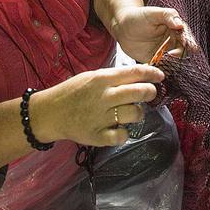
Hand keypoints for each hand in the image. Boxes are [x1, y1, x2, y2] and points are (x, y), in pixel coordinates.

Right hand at [30, 64, 165, 146]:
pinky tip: (118, 129)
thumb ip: (113, 78)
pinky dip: (124, 133)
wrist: (49, 113)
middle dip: (150, 93)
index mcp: (101, 79)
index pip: (134, 72)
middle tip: (148, 94)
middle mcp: (103, 97)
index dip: (152, 74)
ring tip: (131, 113)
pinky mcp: (97, 136)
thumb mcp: (91, 77)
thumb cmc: (72, 93)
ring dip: (138, 113)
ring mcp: (101, 117)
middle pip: (140, 93)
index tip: (160, 77)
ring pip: (135, 114)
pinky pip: (122, 136)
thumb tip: (140, 76)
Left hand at [109, 6, 199, 65]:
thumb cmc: (138, 16)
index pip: (186, 36)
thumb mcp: (153, 13)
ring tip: (166, 62)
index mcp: (175, 29)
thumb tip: (180, 25)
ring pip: (175, 61)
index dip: (188, 41)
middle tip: (173, 54)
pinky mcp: (156, 61)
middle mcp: (172, 41)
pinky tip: (158, 69)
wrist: (122, 27)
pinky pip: (163, 67)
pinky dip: (163, 70)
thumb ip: (168, 16)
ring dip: (173, 63)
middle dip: (181, 54)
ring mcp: (165, 52)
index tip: (187, 44)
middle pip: (184, 50)